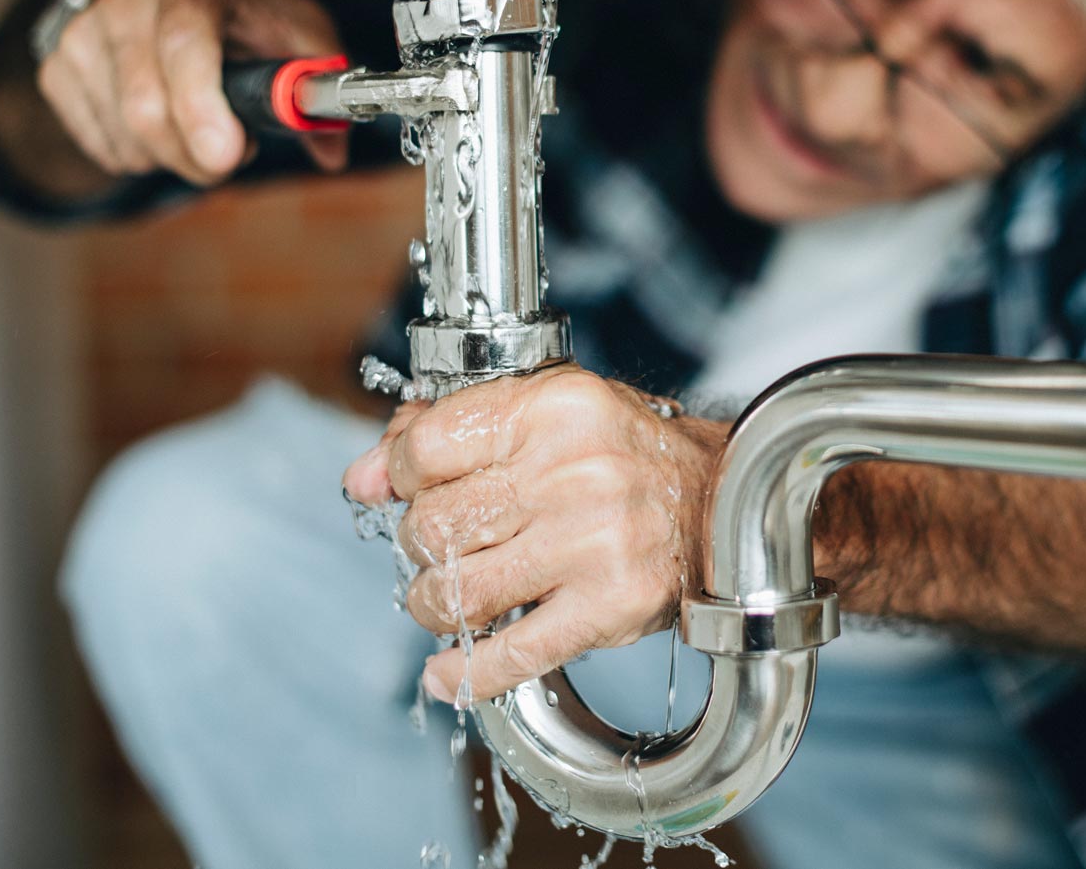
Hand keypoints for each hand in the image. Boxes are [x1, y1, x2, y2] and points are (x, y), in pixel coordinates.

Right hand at [37, 0, 348, 185]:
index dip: (201, 108)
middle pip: (147, 109)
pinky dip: (140, 156)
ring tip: (196, 124)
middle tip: (230, 150)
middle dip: (198, 156)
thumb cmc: (234, 7)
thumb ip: (319, 82)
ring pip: (126, 138)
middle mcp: (125, 1)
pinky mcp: (58, 67)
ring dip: (172, 157)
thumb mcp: (293, 28)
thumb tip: (332, 149)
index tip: (225, 155)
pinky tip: (160, 123)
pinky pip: (103, 147)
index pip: (184, 46)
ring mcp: (83, 34)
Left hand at [342, 366, 726, 704]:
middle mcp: (573, 472)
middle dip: (420, 543)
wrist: (722, 505)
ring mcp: (591, 544)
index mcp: (554, 409)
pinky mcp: (607, 607)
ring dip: (434, 603)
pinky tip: (445, 675)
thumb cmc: (624, 456)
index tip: (400, 487)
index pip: (426, 446)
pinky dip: (466, 673)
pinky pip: (512, 653)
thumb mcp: (545, 413)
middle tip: (441, 545)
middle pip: (434, 524)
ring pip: (459, 590)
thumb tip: (362, 478)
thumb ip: (449, 432)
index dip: (396, 473)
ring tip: (449, 595)